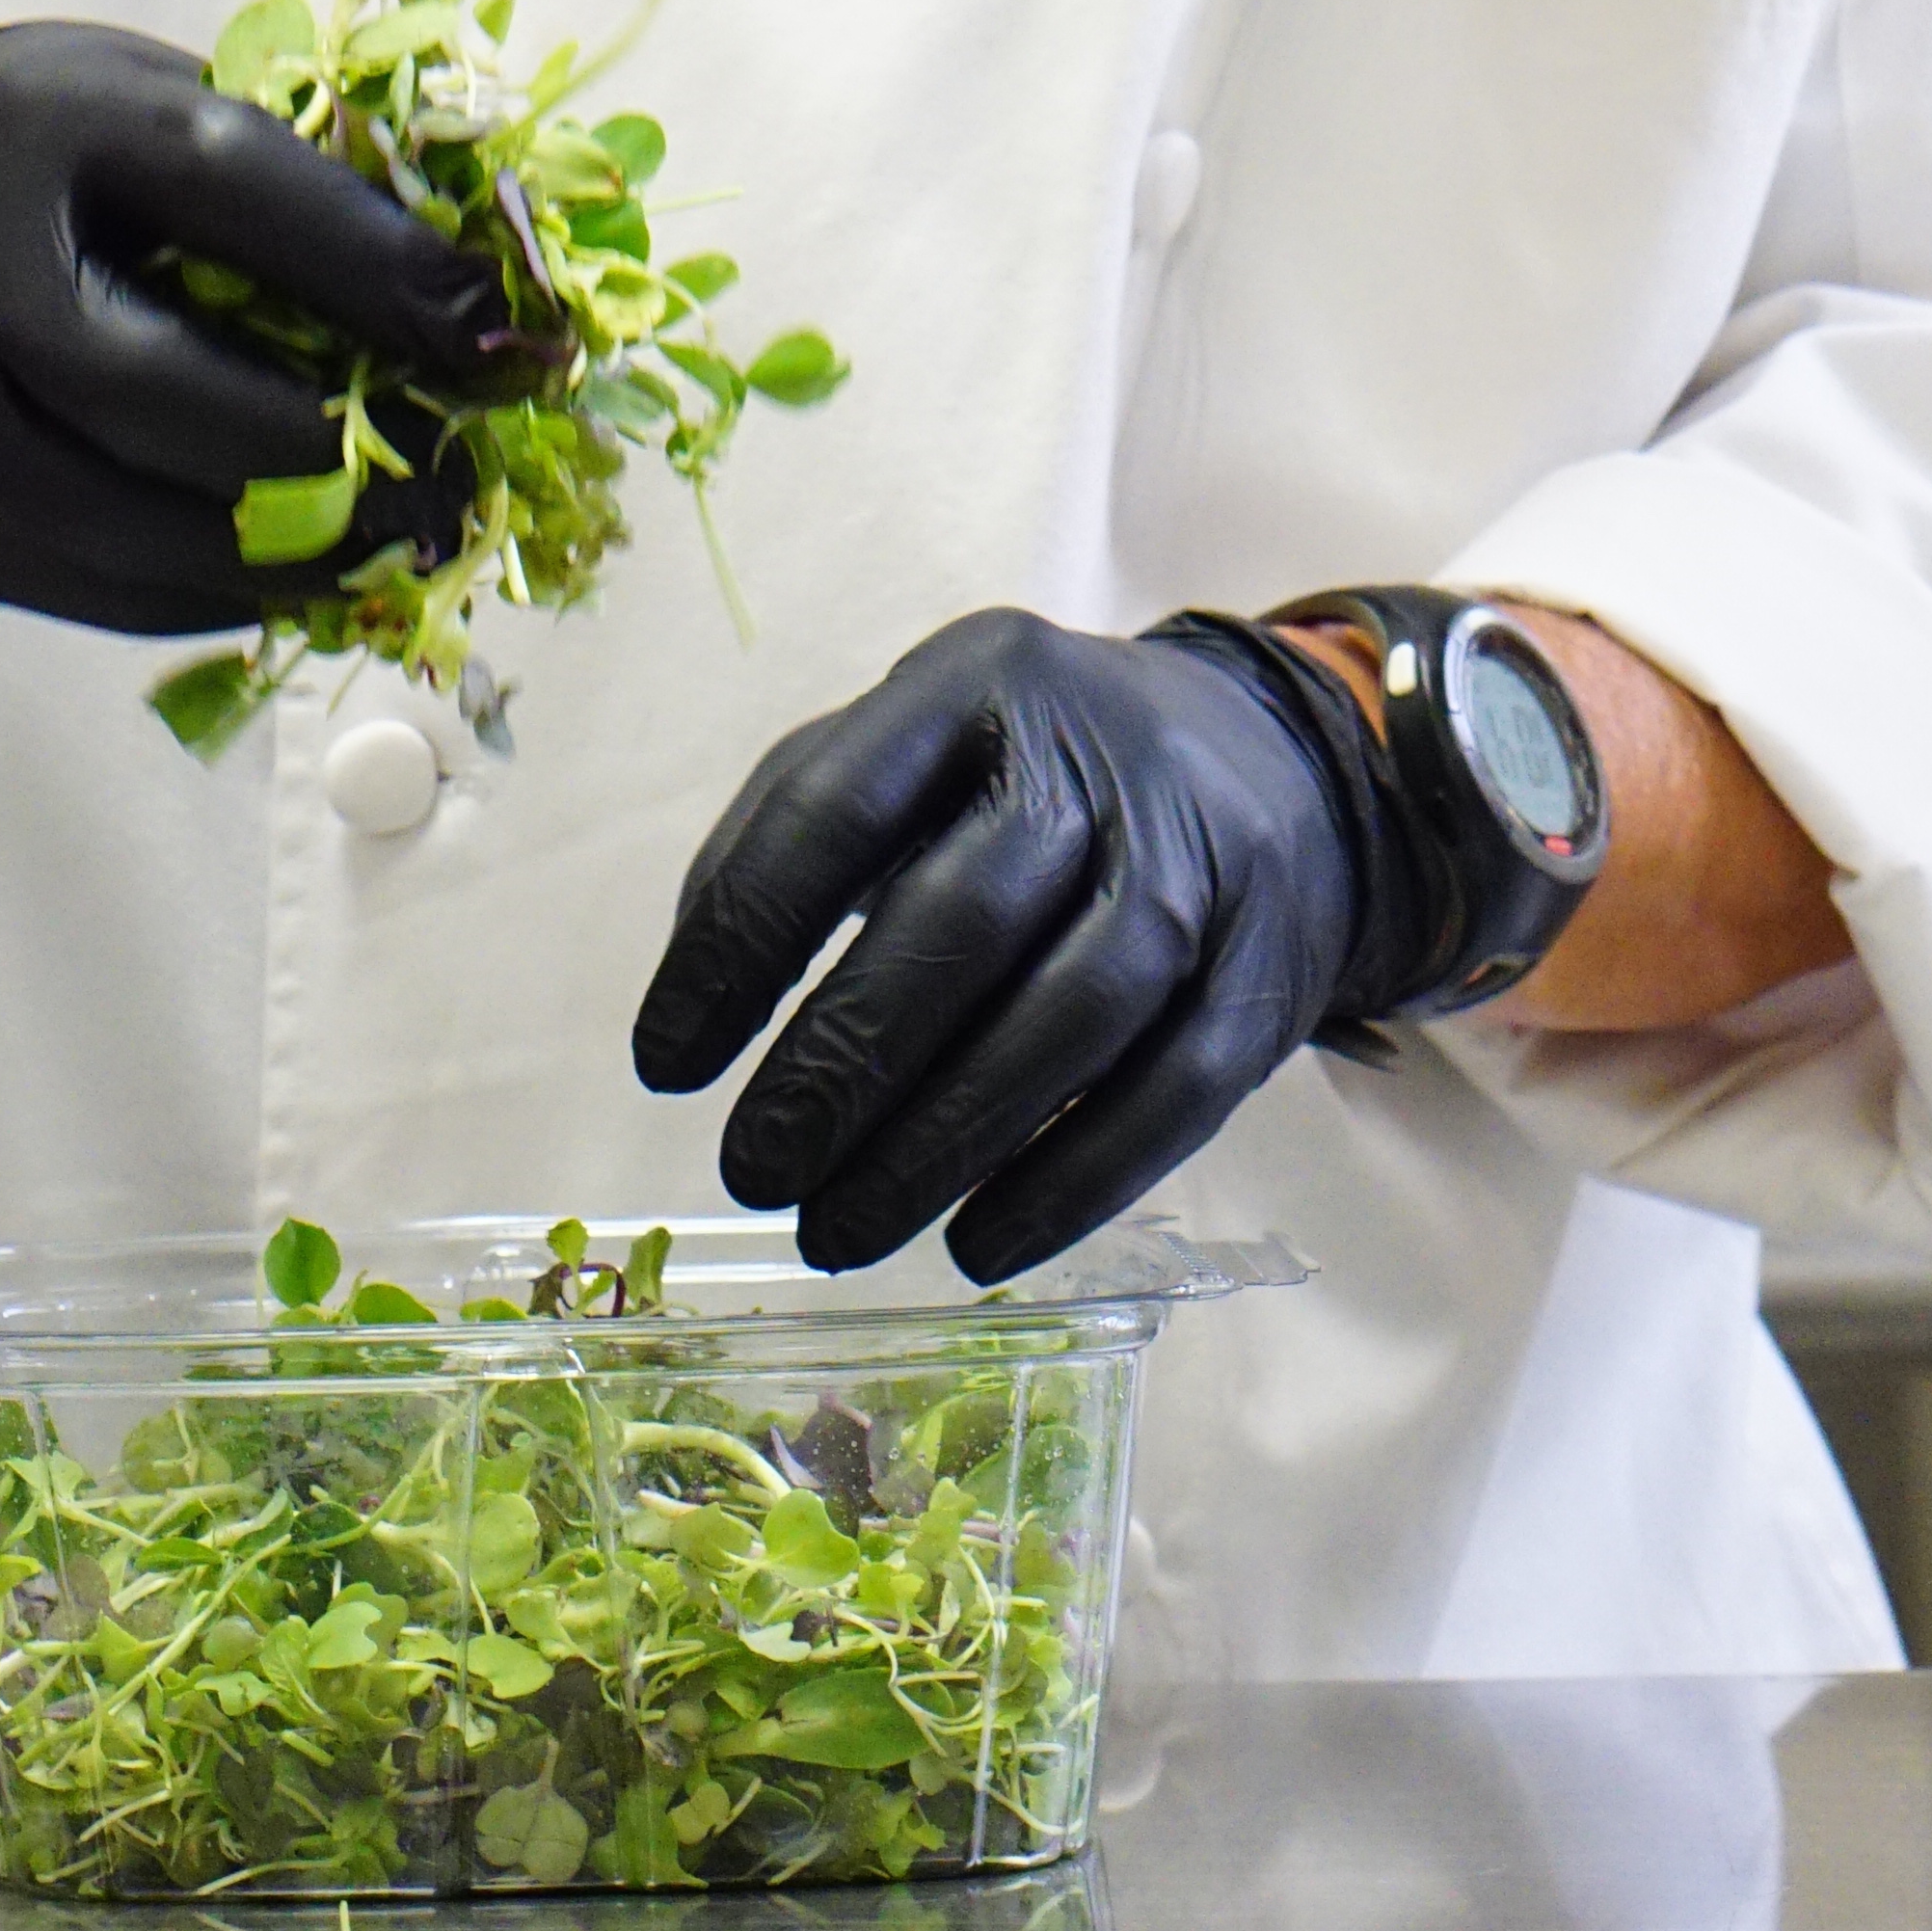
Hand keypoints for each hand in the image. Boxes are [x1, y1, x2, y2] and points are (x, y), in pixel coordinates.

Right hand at [0, 23, 515, 635]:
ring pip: (113, 519)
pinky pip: (85, 585)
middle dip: (328, 451)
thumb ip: (306, 193)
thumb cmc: (83, 155)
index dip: (375, 272)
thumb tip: (481, 314)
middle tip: (460, 486)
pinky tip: (299, 575)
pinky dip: (209, 593)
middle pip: (150, 389)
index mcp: (38, 124)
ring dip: (281, 555)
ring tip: (400, 549)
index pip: (226, 188)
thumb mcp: (181, 114)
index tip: (500, 339)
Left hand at [632, 604, 1413, 1278]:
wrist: (1269, 769)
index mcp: (973, 683)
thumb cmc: (1028, 778)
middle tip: (752, 1174)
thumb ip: (784, 837)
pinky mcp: (1268, 974)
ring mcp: (1198, 866)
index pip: (834, 809)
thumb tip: (693, 990)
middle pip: (961, 921)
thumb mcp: (906, 749)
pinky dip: (1068, 1186)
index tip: (662, 1065)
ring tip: (836, 1231)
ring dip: (941, 1146)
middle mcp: (1094, 761)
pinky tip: (976, 1248)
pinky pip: (1168, 1098)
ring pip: (1070, 1019)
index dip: (737, 944)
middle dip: (841, 1065)